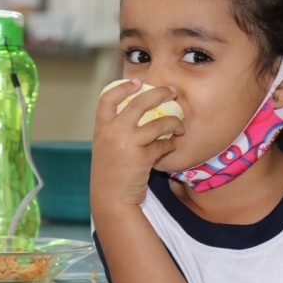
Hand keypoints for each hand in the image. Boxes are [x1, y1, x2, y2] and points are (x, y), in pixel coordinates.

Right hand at [90, 79, 183, 212]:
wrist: (111, 199)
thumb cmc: (110, 173)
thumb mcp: (105, 147)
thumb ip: (115, 130)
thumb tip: (140, 112)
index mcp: (101, 127)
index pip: (108, 97)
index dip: (124, 87)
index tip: (138, 83)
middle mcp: (113, 131)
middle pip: (139, 102)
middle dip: (160, 93)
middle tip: (172, 92)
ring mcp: (128, 144)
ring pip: (158, 123)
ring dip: (173, 122)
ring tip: (180, 125)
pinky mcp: (142, 157)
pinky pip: (163, 144)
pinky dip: (170, 144)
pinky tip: (171, 146)